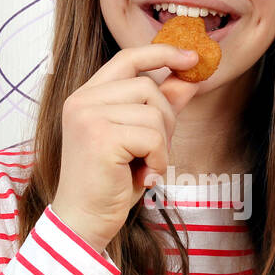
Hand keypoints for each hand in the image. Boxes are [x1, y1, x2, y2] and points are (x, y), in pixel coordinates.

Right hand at [49, 44, 200, 251]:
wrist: (84, 222)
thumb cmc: (110, 184)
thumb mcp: (140, 140)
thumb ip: (160, 106)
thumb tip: (190, 78)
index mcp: (86, 96)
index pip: (128, 58)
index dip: (162, 53)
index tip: (192, 58)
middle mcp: (82, 100)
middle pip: (148, 87)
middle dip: (165, 120)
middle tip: (155, 153)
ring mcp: (88, 116)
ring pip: (153, 112)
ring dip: (161, 145)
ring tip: (144, 167)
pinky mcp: (100, 136)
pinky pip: (152, 136)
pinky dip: (158, 160)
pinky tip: (143, 177)